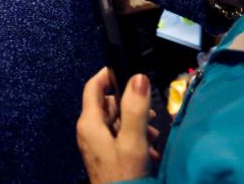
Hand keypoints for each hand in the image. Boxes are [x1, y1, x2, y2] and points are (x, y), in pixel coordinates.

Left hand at [78, 68, 158, 183]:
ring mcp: (97, 145)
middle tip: (151, 112)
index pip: (93, 87)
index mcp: (89, 123)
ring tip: (154, 134)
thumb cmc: (124, 177)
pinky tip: (150, 149)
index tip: (129, 71)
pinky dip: (135, 138)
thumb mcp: (133, 140)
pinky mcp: (106, 157)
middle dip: (130, 104)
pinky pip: (119, 138)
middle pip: (108, 104)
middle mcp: (89, 131)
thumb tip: (138, 77)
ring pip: (117, 122)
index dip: (109, 75)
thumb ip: (135, 107)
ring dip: (136, 123)